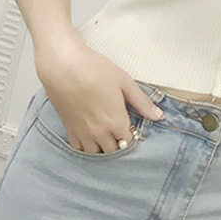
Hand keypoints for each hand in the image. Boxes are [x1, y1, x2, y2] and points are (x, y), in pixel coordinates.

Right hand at [35, 38, 163, 152]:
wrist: (63, 65)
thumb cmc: (93, 69)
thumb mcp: (124, 81)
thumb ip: (141, 102)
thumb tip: (158, 115)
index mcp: (115, 121)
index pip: (129, 142)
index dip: (132, 136)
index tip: (132, 127)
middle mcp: (99, 132)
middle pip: (113, 151)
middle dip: (119, 143)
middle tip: (120, 130)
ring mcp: (82, 133)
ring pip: (96, 154)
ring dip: (103, 148)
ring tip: (106, 135)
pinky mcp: (68, 129)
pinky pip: (78, 149)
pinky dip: (86, 147)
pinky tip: (90, 137)